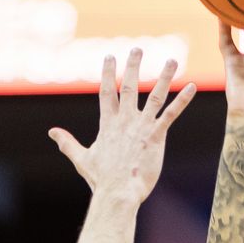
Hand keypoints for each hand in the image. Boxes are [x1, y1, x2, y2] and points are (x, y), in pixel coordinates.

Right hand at [48, 47, 196, 202]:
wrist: (117, 193)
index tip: (109, 57)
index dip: (107, 73)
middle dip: (133, 66)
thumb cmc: (101, 180)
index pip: (106, 92)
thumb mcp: (81, 158)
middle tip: (137, 49)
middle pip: (129, 87)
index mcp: (107, 124)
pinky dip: (182, 100)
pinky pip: (171, 114)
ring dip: (163, 77)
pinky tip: (191, 87)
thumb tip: (51, 132)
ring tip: (171, 60)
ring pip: (155, 96)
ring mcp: (141, 127)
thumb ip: (67, 143)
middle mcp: (124, 121)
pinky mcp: (155, 136)